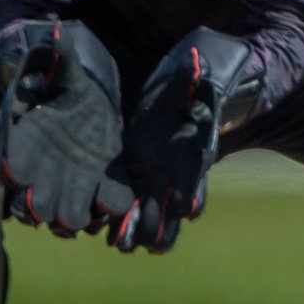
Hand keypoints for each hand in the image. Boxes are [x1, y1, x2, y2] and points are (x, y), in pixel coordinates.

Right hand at [0, 19, 132, 234]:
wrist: (82, 94)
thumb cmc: (62, 80)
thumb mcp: (60, 67)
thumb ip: (56, 57)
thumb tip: (55, 33)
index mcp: (24, 141)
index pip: (10, 165)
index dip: (14, 171)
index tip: (20, 173)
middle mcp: (40, 169)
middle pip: (30, 204)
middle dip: (42, 208)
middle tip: (56, 208)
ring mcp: (66, 180)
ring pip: (60, 215)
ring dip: (71, 218)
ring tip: (86, 215)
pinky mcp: (94, 182)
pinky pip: (96, 205)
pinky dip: (104, 208)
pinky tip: (115, 203)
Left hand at [112, 28, 259, 254]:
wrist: (169, 112)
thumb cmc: (177, 101)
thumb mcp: (180, 90)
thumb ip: (187, 80)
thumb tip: (195, 59)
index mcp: (190, 161)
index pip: (194, 187)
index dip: (189, 199)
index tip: (182, 209)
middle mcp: (176, 181)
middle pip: (173, 216)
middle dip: (159, 229)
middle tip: (143, 242)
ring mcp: (158, 189)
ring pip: (154, 222)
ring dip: (140, 233)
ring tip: (121, 244)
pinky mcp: (139, 189)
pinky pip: (133, 215)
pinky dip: (124, 226)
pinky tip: (108, 235)